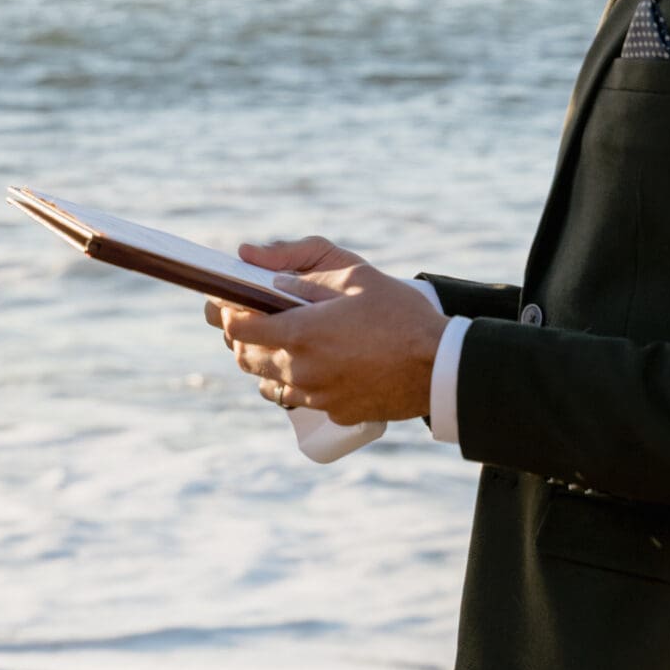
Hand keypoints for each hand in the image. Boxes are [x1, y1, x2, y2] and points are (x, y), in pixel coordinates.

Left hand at [202, 236, 442, 423]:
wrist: (441, 366)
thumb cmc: (399, 314)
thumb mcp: (353, 274)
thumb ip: (297, 262)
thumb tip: (249, 257)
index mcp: (300, 333)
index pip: (237, 328)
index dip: (228, 312)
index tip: (231, 301)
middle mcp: (301, 370)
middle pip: (245, 357)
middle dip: (241, 336)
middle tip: (255, 317)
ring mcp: (316, 396)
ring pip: (267, 381)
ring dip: (265, 360)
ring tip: (285, 340)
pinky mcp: (333, 412)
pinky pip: (298, 398)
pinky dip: (294, 381)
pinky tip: (313, 364)